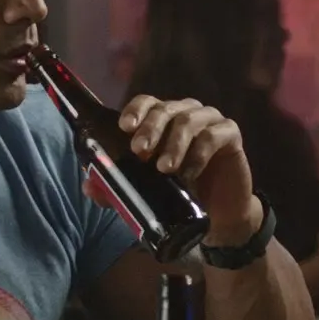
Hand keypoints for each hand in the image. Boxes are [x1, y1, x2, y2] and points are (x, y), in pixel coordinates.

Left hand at [116, 96, 259, 244]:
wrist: (218, 216)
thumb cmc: (179, 196)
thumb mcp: (144, 192)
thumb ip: (117, 187)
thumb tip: (88, 186)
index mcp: (163, 121)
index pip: (146, 103)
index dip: (135, 110)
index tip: (125, 127)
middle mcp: (185, 114)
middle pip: (166, 108)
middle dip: (151, 127)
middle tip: (140, 151)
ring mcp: (210, 122)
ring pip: (189, 120)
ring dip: (174, 143)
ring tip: (165, 169)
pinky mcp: (230, 135)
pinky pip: (214, 135)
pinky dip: (199, 153)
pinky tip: (189, 173)